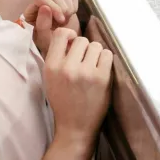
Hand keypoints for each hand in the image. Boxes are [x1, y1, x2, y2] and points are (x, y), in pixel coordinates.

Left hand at [25, 0, 80, 57]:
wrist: (61, 44)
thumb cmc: (49, 43)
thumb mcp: (44, 37)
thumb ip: (43, 24)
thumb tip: (45, 7)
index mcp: (32, 10)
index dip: (52, 6)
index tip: (60, 20)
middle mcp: (42, 1)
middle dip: (61, 5)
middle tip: (64, 20)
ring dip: (68, 5)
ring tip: (66, 18)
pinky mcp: (66, 0)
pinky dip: (74, 5)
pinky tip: (70, 15)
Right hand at [43, 28, 113, 148]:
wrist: (75, 126)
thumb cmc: (63, 100)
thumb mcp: (51, 79)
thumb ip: (58, 58)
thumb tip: (72, 36)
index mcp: (51, 66)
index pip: (61, 34)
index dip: (69, 35)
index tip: (72, 44)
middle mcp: (67, 67)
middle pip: (82, 40)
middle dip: (84, 48)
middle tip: (84, 61)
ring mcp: (85, 72)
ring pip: (96, 46)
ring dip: (96, 54)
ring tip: (92, 67)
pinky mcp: (102, 77)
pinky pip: (108, 55)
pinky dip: (106, 60)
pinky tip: (101, 70)